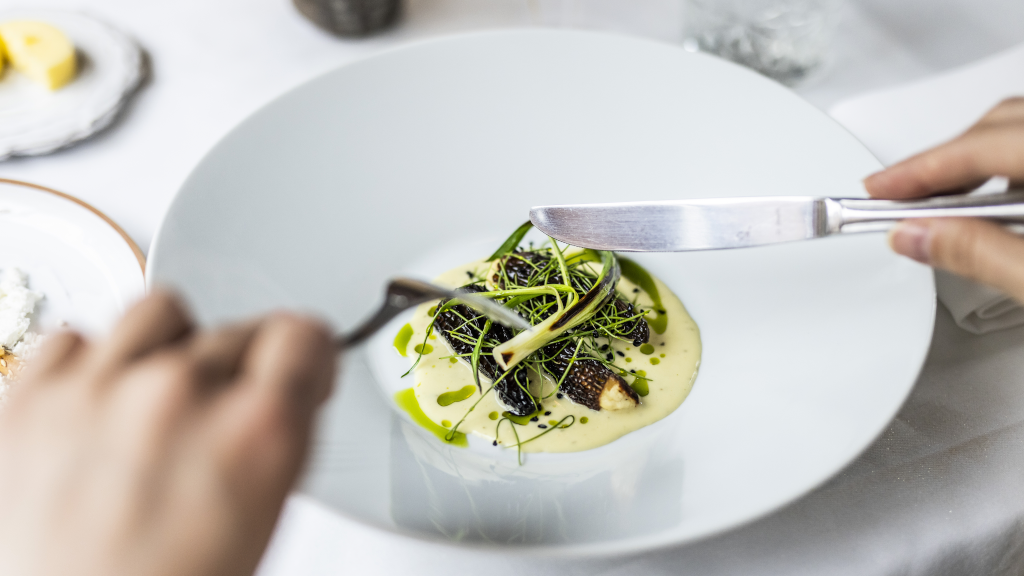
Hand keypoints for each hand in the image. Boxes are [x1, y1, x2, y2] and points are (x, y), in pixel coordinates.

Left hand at [0, 292, 336, 575]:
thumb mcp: (263, 514)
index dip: (304, 356)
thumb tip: (281, 387)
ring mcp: (97, 391)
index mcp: (257, 431)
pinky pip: (77, 338)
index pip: (303, 335)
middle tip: (216, 425)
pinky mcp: (28, 399)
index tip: (295, 365)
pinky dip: (92, 366)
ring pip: (160, 314)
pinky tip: (100, 413)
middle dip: (236, 374)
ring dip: (168, 352)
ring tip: (156, 408)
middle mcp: (178, 396)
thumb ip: (278, 433)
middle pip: (235, 330)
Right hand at [864, 97, 1023, 302]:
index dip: (917, 171)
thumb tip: (914, 235)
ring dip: (977, 162)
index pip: (978, 147)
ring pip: (1021, 130)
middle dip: (941, 162)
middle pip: (999, 124)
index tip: (875, 191)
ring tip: (939, 203)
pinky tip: (999, 204)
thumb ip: (979, 254)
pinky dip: (1010, 167)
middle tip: (894, 196)